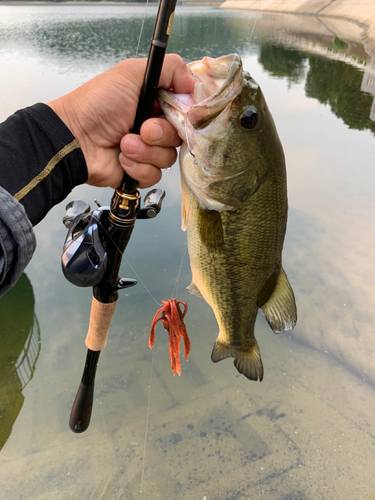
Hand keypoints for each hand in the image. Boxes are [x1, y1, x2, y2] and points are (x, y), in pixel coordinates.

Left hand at [47, 54, 194, 188]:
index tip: (177, 113)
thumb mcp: (131, 73)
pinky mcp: (139, 172)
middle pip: (180, 136)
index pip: (185, 111)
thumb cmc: (97, 104)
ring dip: (146, 151)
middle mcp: (153, 126)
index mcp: (155, 102)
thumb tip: (193, 83)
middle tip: (142, 128)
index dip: (185, 115)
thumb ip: (169, 68)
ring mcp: (147, 151)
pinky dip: (138, 167)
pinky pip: (154, 176)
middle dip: (161, 133)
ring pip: (168, 158)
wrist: (74, 139)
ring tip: (123, 144)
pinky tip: (122, 158)